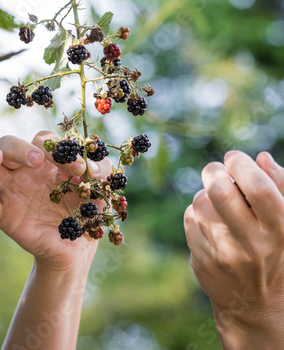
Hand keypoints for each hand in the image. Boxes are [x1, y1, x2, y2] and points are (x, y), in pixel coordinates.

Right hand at [0, 131, 111, 270]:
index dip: (59, 148)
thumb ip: (101, 170)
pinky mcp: (3, 214)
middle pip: (7, 144)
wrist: (78, 247)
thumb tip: (91, 167)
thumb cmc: (87, 209)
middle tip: (39, 160)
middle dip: (20, 147)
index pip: (43, 139)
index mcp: (47, 159)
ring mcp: (11, 190)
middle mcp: (25, 170)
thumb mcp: (101, 187)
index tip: (79, 169)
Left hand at [184, 150, 283, 347]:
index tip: (235, 158)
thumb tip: (262, 157)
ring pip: (200, 203)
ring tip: (217, 202)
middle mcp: (252, 245)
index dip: (242, 165)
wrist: (259, 308)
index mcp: (280, 230)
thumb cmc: (277, 253)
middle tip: (216, 170)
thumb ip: (281, 187)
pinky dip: (197, 213)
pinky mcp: (203, 263)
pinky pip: (190, 220)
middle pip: (220, 192)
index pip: (258, 188)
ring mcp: (224, 256)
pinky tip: (211, 223)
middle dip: (213, 171)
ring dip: (205, 194)